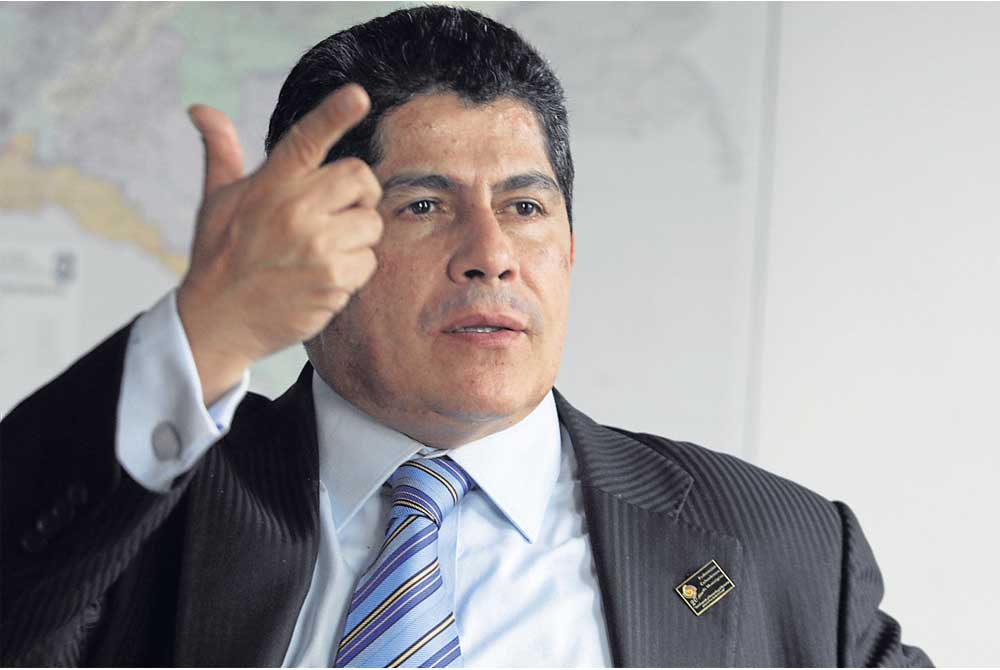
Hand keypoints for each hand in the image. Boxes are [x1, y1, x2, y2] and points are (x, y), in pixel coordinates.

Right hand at [177, 84, 382, 404]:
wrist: (218, 321)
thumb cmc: (220, 257)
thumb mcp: (217, 201)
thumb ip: (221, 153)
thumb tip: (201, 110)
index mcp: (269, 183)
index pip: (306, 139)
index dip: (334, 114)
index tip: (358, 96)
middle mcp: (294, 209)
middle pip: (360, 178)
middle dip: (359, 195)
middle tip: (338, 214)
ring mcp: (315, 245)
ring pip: (371, 223)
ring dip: (356, 239)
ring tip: (321, 253)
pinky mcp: (332, 279)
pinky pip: (369, 262)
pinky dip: (353, 273)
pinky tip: (322, 280)